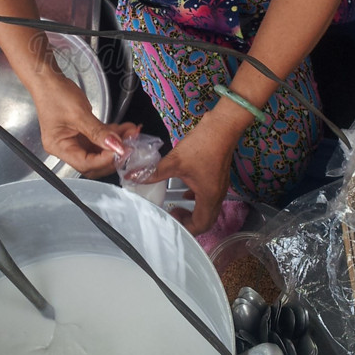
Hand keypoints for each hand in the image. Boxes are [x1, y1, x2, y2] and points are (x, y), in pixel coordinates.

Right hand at [34, 75, 139, 177]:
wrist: (48, 78)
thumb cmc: (54, 94)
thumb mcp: (79, 113)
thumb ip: (99, 132)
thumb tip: (116, 147)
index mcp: (59, 147)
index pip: (85, 163)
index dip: (104, 159)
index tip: (122, 151)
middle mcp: (66, 147)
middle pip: (93, 161)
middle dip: (113, 154)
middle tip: (130, 145)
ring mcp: (75, 140)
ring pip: (100, 149)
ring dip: (117, 143)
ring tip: (132, 133)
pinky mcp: (82, 132)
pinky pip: (100, 138)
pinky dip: (112, 135)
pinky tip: (125, 129)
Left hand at [152, 116, 238, 234]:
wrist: (221, 127)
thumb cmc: (202, 145)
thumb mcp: (175, 161)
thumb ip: (154, 172)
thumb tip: (132, 177)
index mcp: (209, 196)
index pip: (200, 225)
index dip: (185, 227)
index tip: (170, 217)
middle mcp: (217, 195)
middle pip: (206, 220)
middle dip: (189, 223)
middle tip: (173, 215)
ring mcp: (220, 186)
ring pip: (208, 209)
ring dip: (193, 212)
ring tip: (177, 207)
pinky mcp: (218, 177)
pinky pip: (208, 196)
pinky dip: (197, 198)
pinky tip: (186, 191)